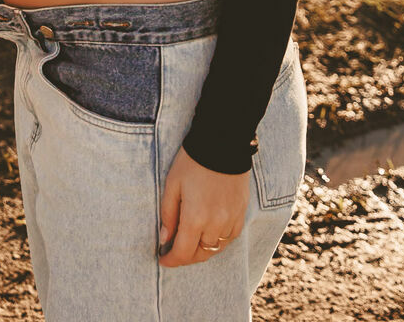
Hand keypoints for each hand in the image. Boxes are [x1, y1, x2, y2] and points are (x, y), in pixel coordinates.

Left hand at [158, 148, 248, 267]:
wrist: (222, 142)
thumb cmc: (192, 161)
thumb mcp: (172, 184)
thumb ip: (168, 215)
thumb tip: (164, 239)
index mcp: (195, 218)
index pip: (183, 253)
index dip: (171, 260)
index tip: (162, 259)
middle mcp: (215, 224)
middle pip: (200, 255)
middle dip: (185, 257)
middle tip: (174, 250)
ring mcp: (231, 220)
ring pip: (216, 249)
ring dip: (201, 250)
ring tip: (190, 242)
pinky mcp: (241, 213)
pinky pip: (230, 238)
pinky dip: (218, 241)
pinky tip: (209, 233)